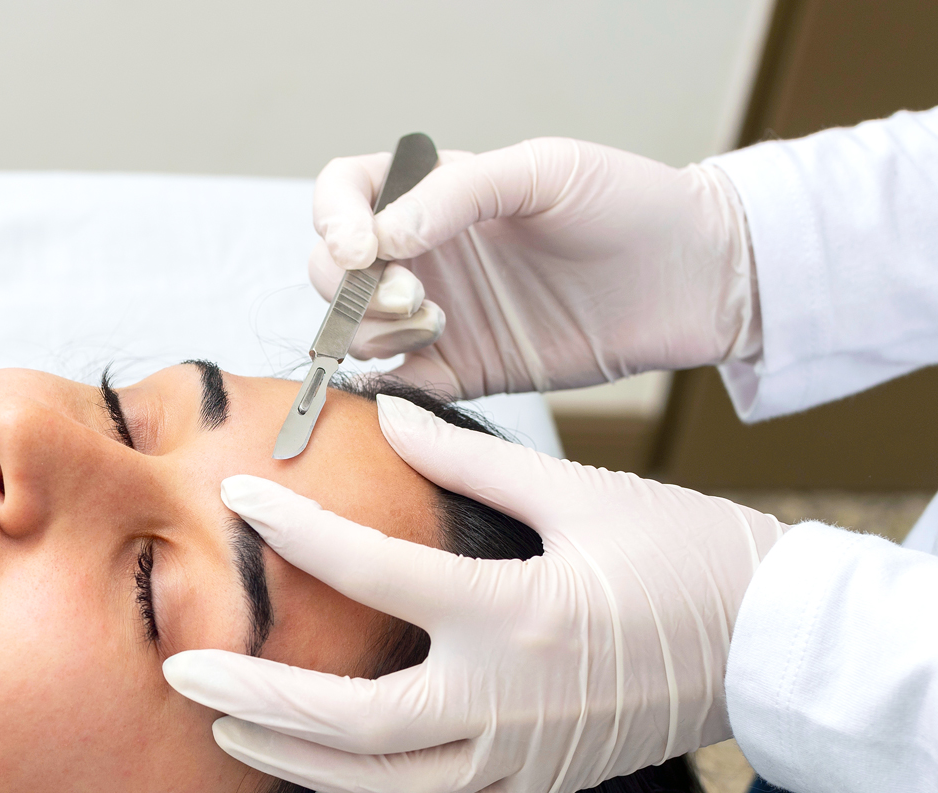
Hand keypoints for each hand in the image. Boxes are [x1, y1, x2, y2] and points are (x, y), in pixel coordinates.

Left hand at [162, 394, 785, 792]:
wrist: (774, 643)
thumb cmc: (685, 555)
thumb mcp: (580, 493)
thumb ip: (470, 460)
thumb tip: (386, 413)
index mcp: (517, 614)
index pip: (380, 576)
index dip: (299, 533)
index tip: (238, 498)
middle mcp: (511, 700)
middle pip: (355, 724)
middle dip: (257, 701)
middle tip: (181, 675)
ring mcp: (526, 757)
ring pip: (388, 790)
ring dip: (298, 763)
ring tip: (230, 730)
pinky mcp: (541, 788)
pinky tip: (325, 785)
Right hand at [311, 138, 759, 397]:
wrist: (693, 279)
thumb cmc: (629, 204)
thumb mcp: (544, 171)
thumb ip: (456, 195)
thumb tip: (380, 239)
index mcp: (435, 192)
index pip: (344, 194)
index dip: (333, 219)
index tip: (362, 249)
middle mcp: (424, 254)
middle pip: (332, 270)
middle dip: (352, 288)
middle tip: (410, 298)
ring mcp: (436, 316)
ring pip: (353, 330)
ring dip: (373, 332)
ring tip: (437, 326)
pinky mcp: (459, 374)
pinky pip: (393, 386)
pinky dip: (383, 387)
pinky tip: (415, 376)